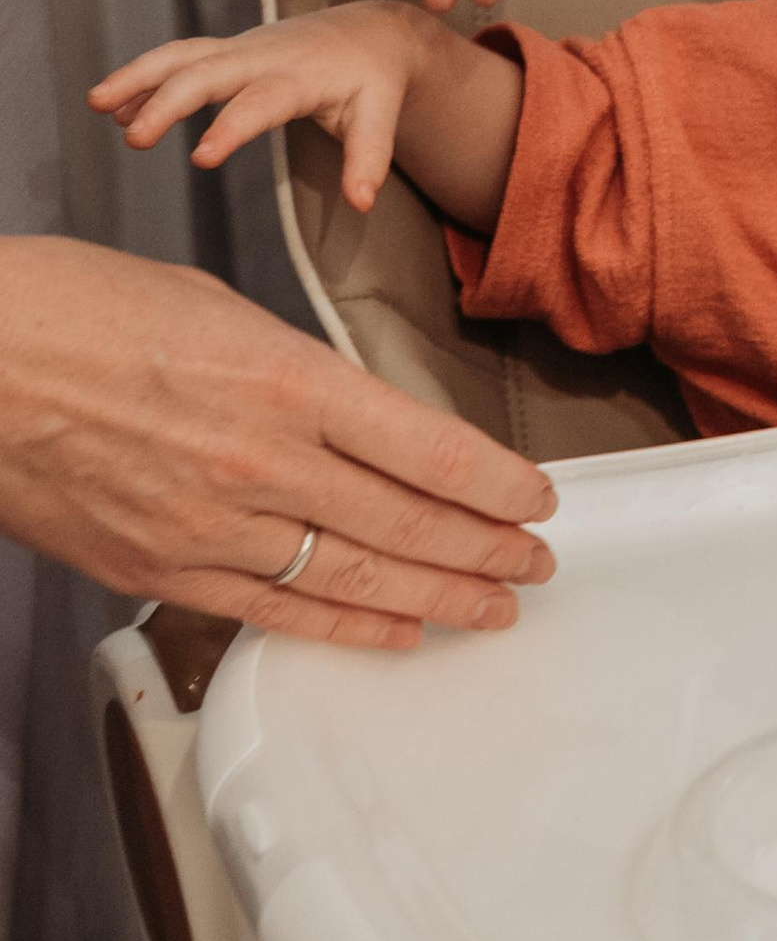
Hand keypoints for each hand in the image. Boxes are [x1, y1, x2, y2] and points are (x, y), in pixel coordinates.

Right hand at [0, 236, 555, 650]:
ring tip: (493, 606)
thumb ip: (299, 373)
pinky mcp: (163, 569)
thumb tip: (358, 415)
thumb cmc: (75, 313)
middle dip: (490, 550)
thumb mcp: (219, 310)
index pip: (433, 450)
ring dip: (440, 596)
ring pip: (358, 577)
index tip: (537, 499)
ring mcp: (214, 525)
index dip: (501, 485)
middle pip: (413, 523)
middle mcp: (264, 462)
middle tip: (536, 563)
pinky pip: (278, 611)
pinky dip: (347, 626)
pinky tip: (396, 631)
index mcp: (288, 381)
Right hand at [93, 6, 429, 213]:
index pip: (259, 101)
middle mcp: (262, 56)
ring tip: (96, 105)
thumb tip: (362, 203)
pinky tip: (113, 107)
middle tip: (133, 140)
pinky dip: (144, 77)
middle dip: (166, 102)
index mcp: (300, 75)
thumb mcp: (382, 114)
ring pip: (180, 55)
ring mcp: (239, 50)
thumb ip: (369, 158)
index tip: (200, 158)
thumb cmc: (374, 78)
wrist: (369, 30)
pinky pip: (178, 58)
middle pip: (205, 72)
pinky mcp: (226, 52)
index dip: (230, 128)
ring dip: (137, 77)